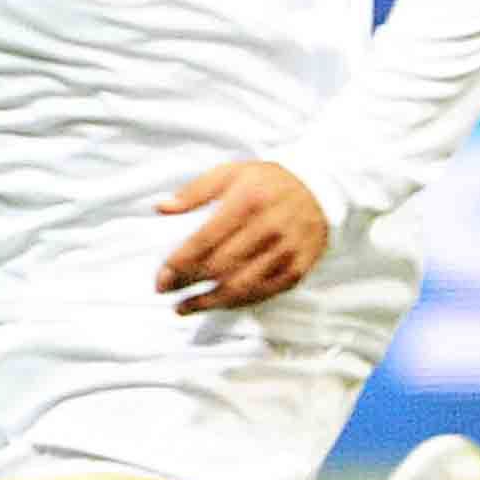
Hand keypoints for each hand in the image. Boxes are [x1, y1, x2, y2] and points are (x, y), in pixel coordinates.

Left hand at [154, 160, 330, 314]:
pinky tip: (216, 304)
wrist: (319, 190)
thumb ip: (194, 191)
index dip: (178, 263)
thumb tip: (161, 209)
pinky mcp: (297, 270)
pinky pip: (262, 294)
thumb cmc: (267, 183)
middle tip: (165, 291)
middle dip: (187, 283)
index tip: (160, 278)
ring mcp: (286, 252)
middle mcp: (269, 228)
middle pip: (219, 267)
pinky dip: (235, 303)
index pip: (205, 240)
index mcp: (248, 201)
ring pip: (240, 287)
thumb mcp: (230, 173)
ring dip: (207, 302)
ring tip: (183, 307)